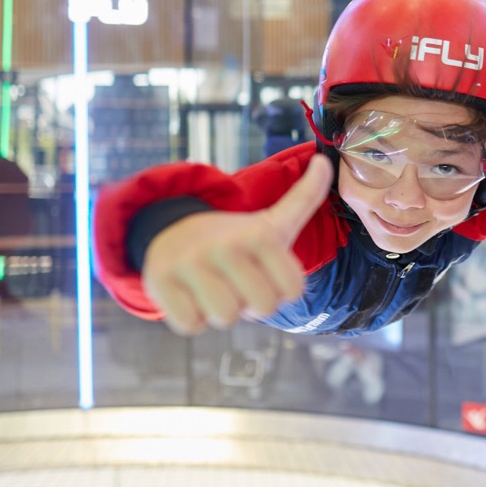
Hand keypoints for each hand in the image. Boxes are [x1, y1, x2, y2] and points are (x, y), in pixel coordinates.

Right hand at [141, 154, 333, 335]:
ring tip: (214, 288)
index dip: (281, 290)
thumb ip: (304, 198)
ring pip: (226, 317)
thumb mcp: (272, 221)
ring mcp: (191, 262)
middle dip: (252, 304)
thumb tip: (325, 162)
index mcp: (258, 233)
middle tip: (237, 283)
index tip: (265, 274)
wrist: (172, 231)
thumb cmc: (233, 239)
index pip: (293, 290)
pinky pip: (191, 324)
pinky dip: (192, 318)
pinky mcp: (161, 279)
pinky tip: (190, 295)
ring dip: (222, 312)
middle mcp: (225, 245)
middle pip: (262, 307)